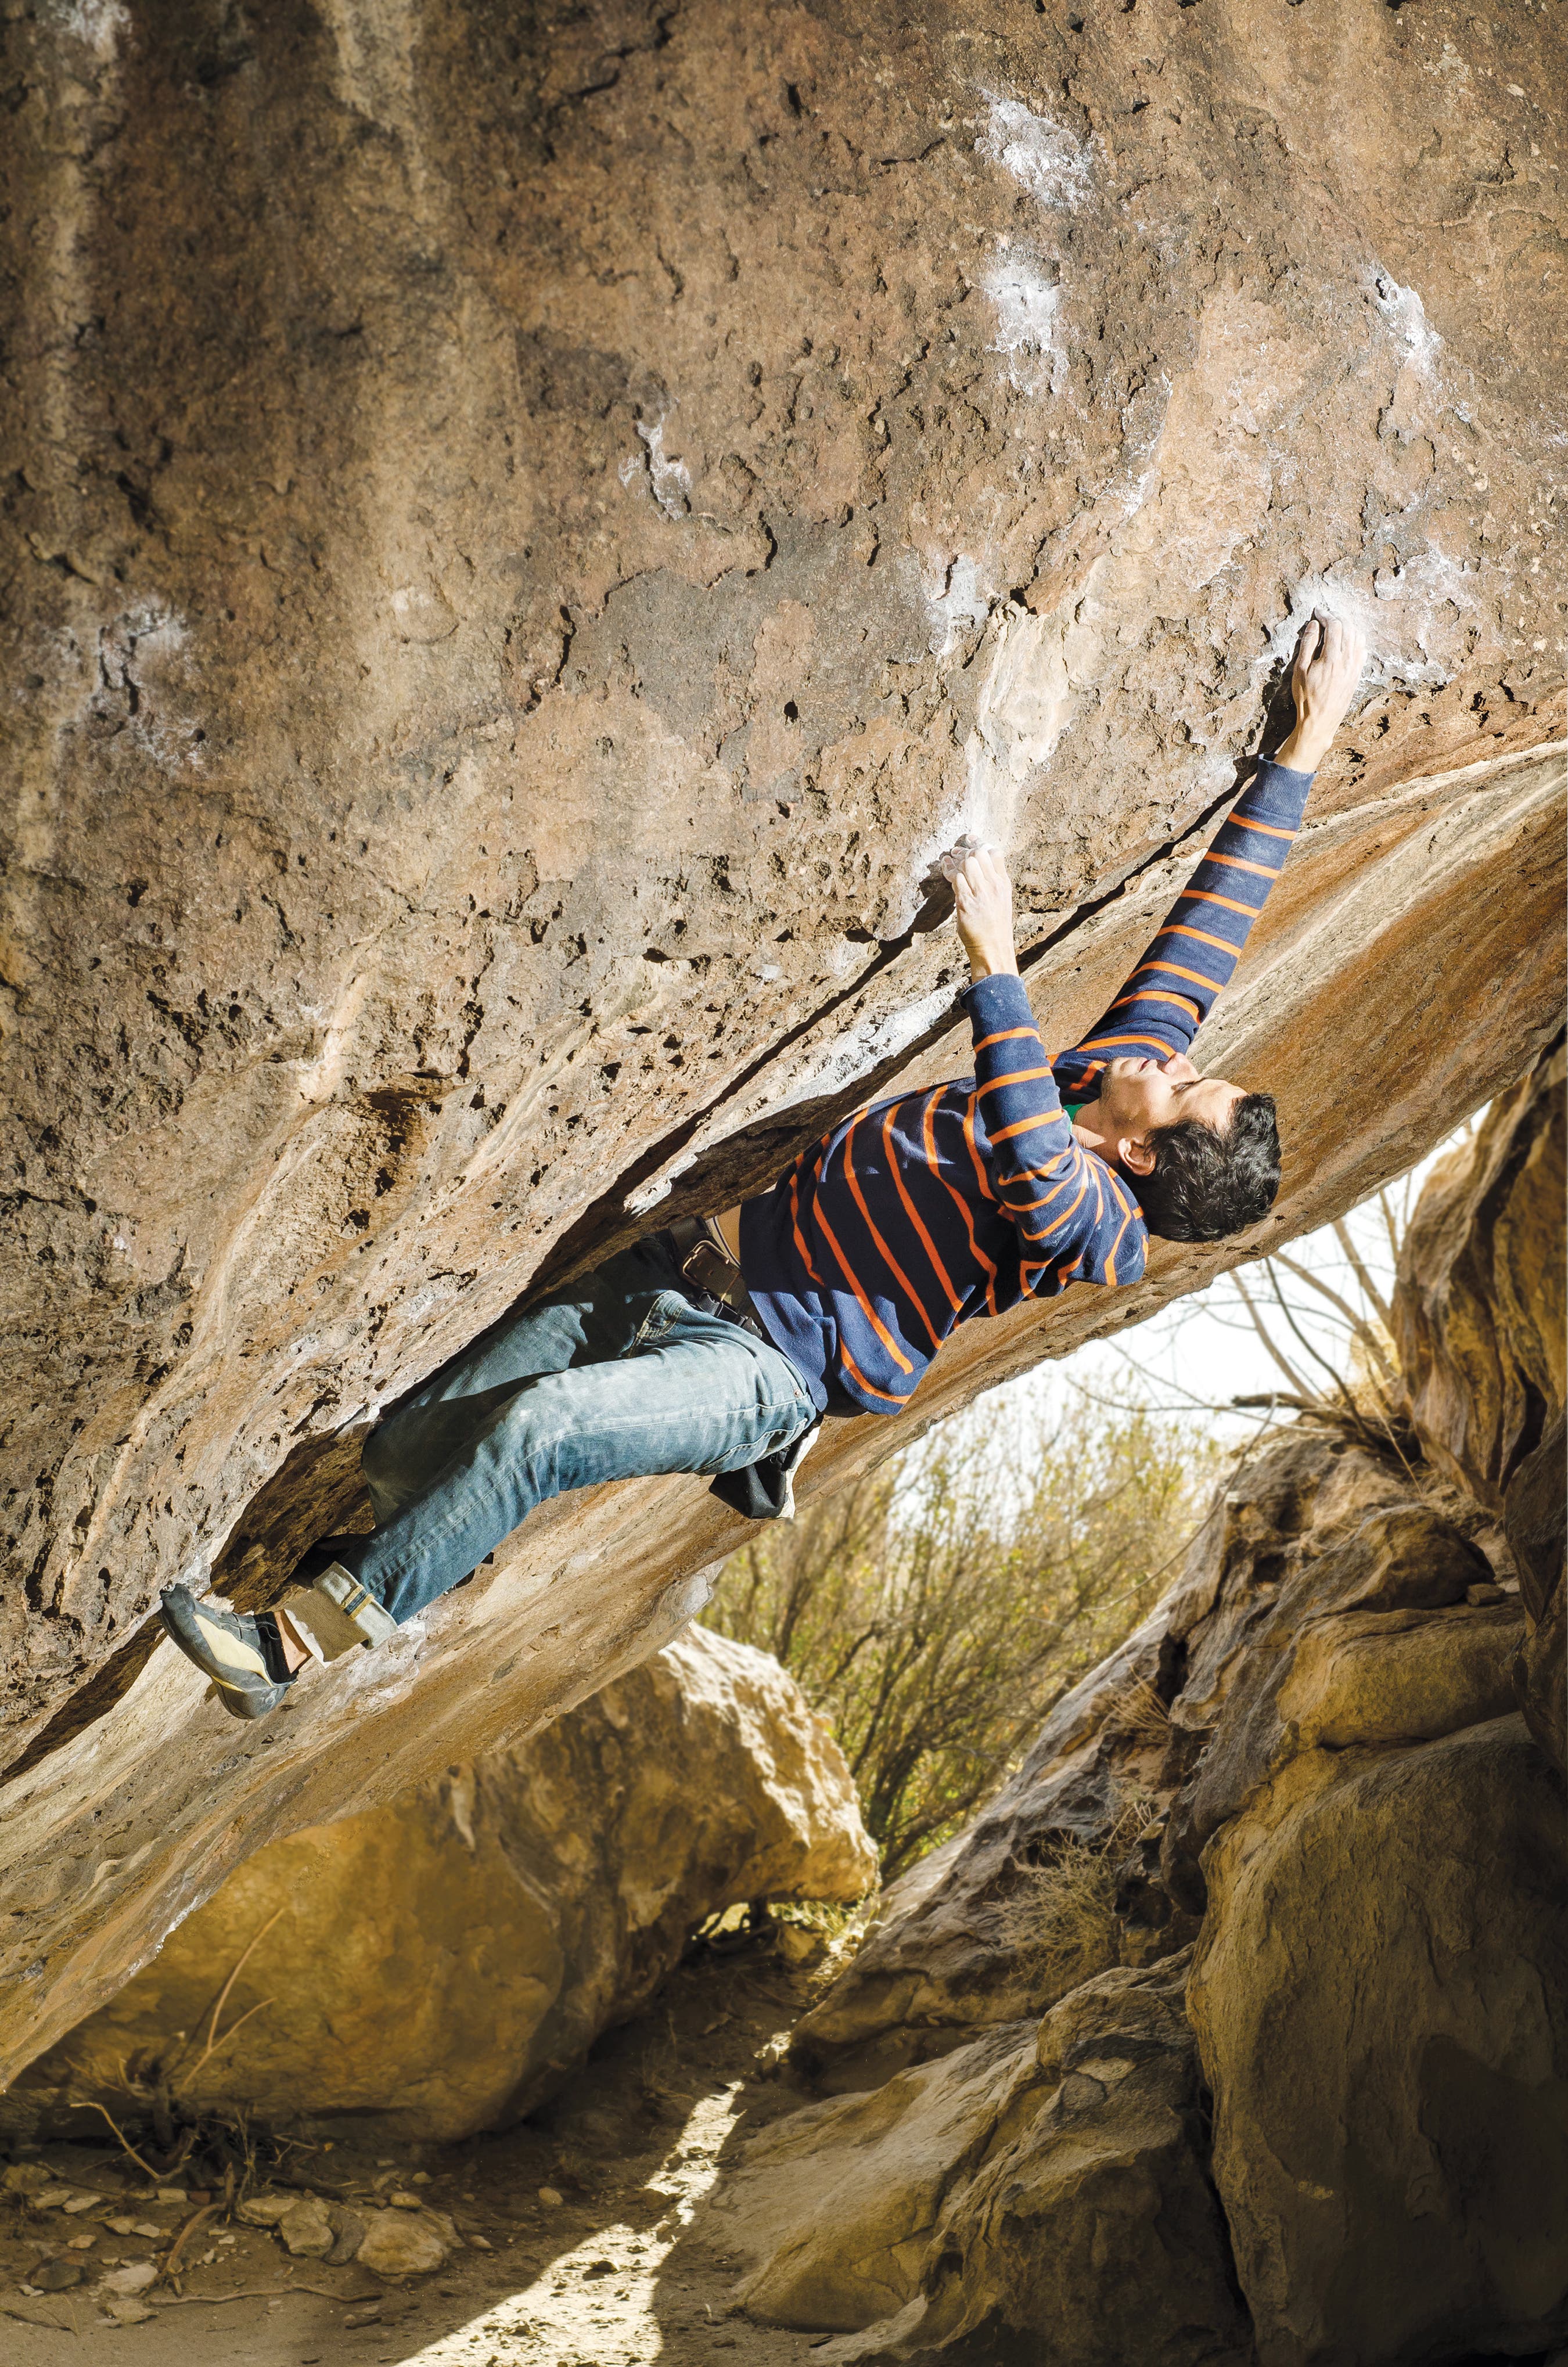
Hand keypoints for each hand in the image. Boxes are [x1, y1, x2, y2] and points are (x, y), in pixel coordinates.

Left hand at [952, 844, 1017, 981]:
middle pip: (979, 854)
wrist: (993, 948)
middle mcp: (994, 886)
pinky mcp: (966, 903)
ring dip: (956, 862)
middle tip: (956, 853)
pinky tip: (946, 871)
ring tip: (949, 861)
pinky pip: (956, 879)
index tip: (970, 839)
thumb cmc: (995, 926)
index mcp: (1004, 884)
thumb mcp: (1002, 901)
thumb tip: (979, 866)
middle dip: (965, 852)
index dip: (981, 843)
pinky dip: (949, 874)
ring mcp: (981, 894)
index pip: (995, 853)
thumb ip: (993, 882)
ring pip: (967, 864)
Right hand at [1276, 609, 1365, 771]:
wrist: (1320, 722)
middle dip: (1337, 618)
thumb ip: (1307, 645)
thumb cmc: (1306, 698)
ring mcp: (1355, 667)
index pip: (1334, 626)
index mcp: (1331, 658)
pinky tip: (1349, 640)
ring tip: (1337, 626)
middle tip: (1326, 617)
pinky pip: (1363, 650)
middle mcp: (1347, 660)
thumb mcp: (1299, 671)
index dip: (1326, 615)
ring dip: (1349, 627)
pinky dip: (1357, 640)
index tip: (1318, 612)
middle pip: (1348, 628)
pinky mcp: (1357, 675)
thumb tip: (1314, 625)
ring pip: (1358, 637)